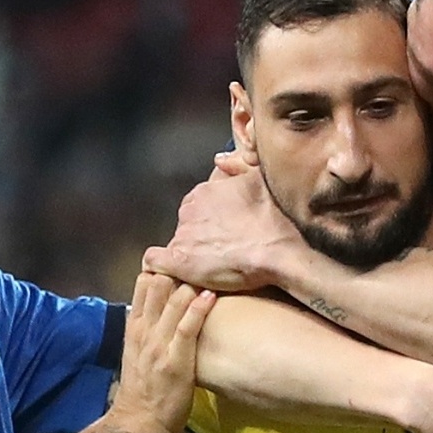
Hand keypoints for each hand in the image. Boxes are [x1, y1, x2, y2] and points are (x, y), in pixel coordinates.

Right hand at [109, 265, 212, 432]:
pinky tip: (210, 295)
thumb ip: (147, 331)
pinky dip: (198, 309)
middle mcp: (144, 330)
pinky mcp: (175, 360)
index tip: (181, 259)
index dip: (162, 268)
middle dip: (178, 270)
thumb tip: (160, 313)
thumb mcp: (137, 353)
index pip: (144, 285)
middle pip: (158, 286)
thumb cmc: (143, 391)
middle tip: (201, 261)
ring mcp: (159, 344)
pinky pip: (186, 327)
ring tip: (211, 271)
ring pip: (173, 301)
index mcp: (134, 327)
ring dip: (192, 284)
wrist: (139, 422)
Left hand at [146, 154, 301, 293]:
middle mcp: (190, 210)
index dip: (210, 220)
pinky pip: (155, 260)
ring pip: (177, 242)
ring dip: (189, 252)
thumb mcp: (260, 179)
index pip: (197, 204)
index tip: (224, 231)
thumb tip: (220, 159)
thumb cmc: (275, 220)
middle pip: (186, 223)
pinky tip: (176, 272)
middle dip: (200, 235)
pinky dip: (161, 266)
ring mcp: (183, 235)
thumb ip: (238, 164)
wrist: (278, 252)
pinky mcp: (178, 260)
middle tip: (221, 250)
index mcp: (206, 191)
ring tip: (212, 267)